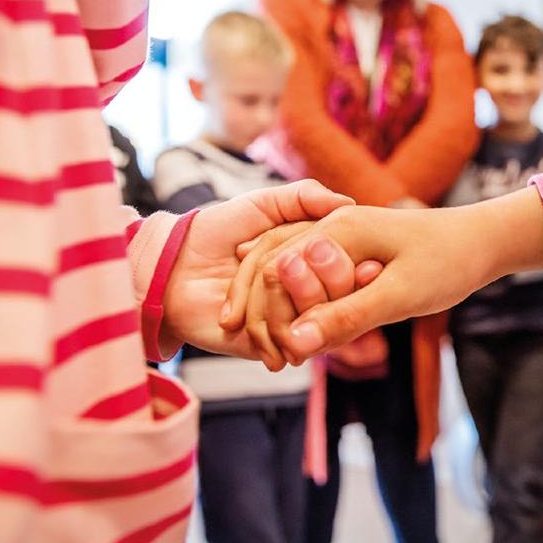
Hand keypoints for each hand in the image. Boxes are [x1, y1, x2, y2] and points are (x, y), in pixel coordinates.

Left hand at [159, 180, 352, 363]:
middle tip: (305, 257)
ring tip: (278, 272)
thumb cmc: (216, 231)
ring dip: (305, 298)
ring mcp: (290, 321)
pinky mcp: (268, 345)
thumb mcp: (262, 204)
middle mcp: (307, 293)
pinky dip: (284, 327)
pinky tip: (271, 307)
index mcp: (313, 260)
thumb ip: (303, 197)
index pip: (351, 268)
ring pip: (322, 321)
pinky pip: (291, 344)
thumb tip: (348, 201)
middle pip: (343, 296)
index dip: (360, 265)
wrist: (173, 269)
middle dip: (333, 279)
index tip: (369, 261)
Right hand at [227, 187, 542, 363]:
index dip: (269, 316)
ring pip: (285, 271)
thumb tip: (296, 342)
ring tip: (272, 353)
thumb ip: (346, 317)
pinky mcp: (348, 249)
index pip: (277, 272)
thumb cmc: (449, 263)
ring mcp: (337, 235)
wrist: (482, 240)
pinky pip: (308, 275)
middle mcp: (329, 226)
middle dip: (262, 313)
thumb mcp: (400, 296)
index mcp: (336, 229)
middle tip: (267, 361)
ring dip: (275, 309)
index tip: (274, 359)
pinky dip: (298, 302)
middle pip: (273, 269)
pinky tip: (296, 330)